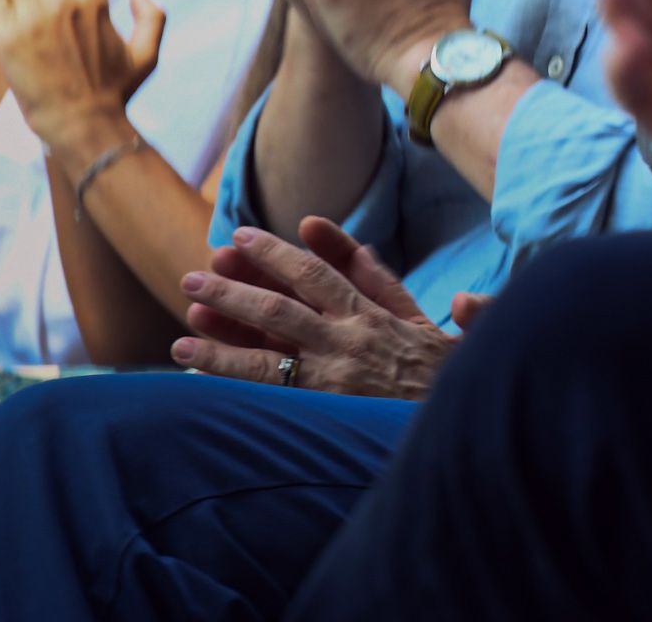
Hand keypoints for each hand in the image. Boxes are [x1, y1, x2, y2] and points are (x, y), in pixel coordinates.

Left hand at [176, 219, 457, 399]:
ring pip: (267, 350)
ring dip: (223, 333)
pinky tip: (198, 371)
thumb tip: (360, 246)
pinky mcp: (325, 410)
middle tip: (196, 276)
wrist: (464, 413)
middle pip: (280, 307)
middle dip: (235, 288)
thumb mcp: (421, 318)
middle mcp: (348, 341)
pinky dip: (233, 378)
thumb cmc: (443, 369)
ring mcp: (334, 378)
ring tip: (187, 318)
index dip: (277, 254)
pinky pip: (269, 392)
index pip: (318, 274)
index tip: (242, 237)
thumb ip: (386, 283)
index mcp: (372, 314)